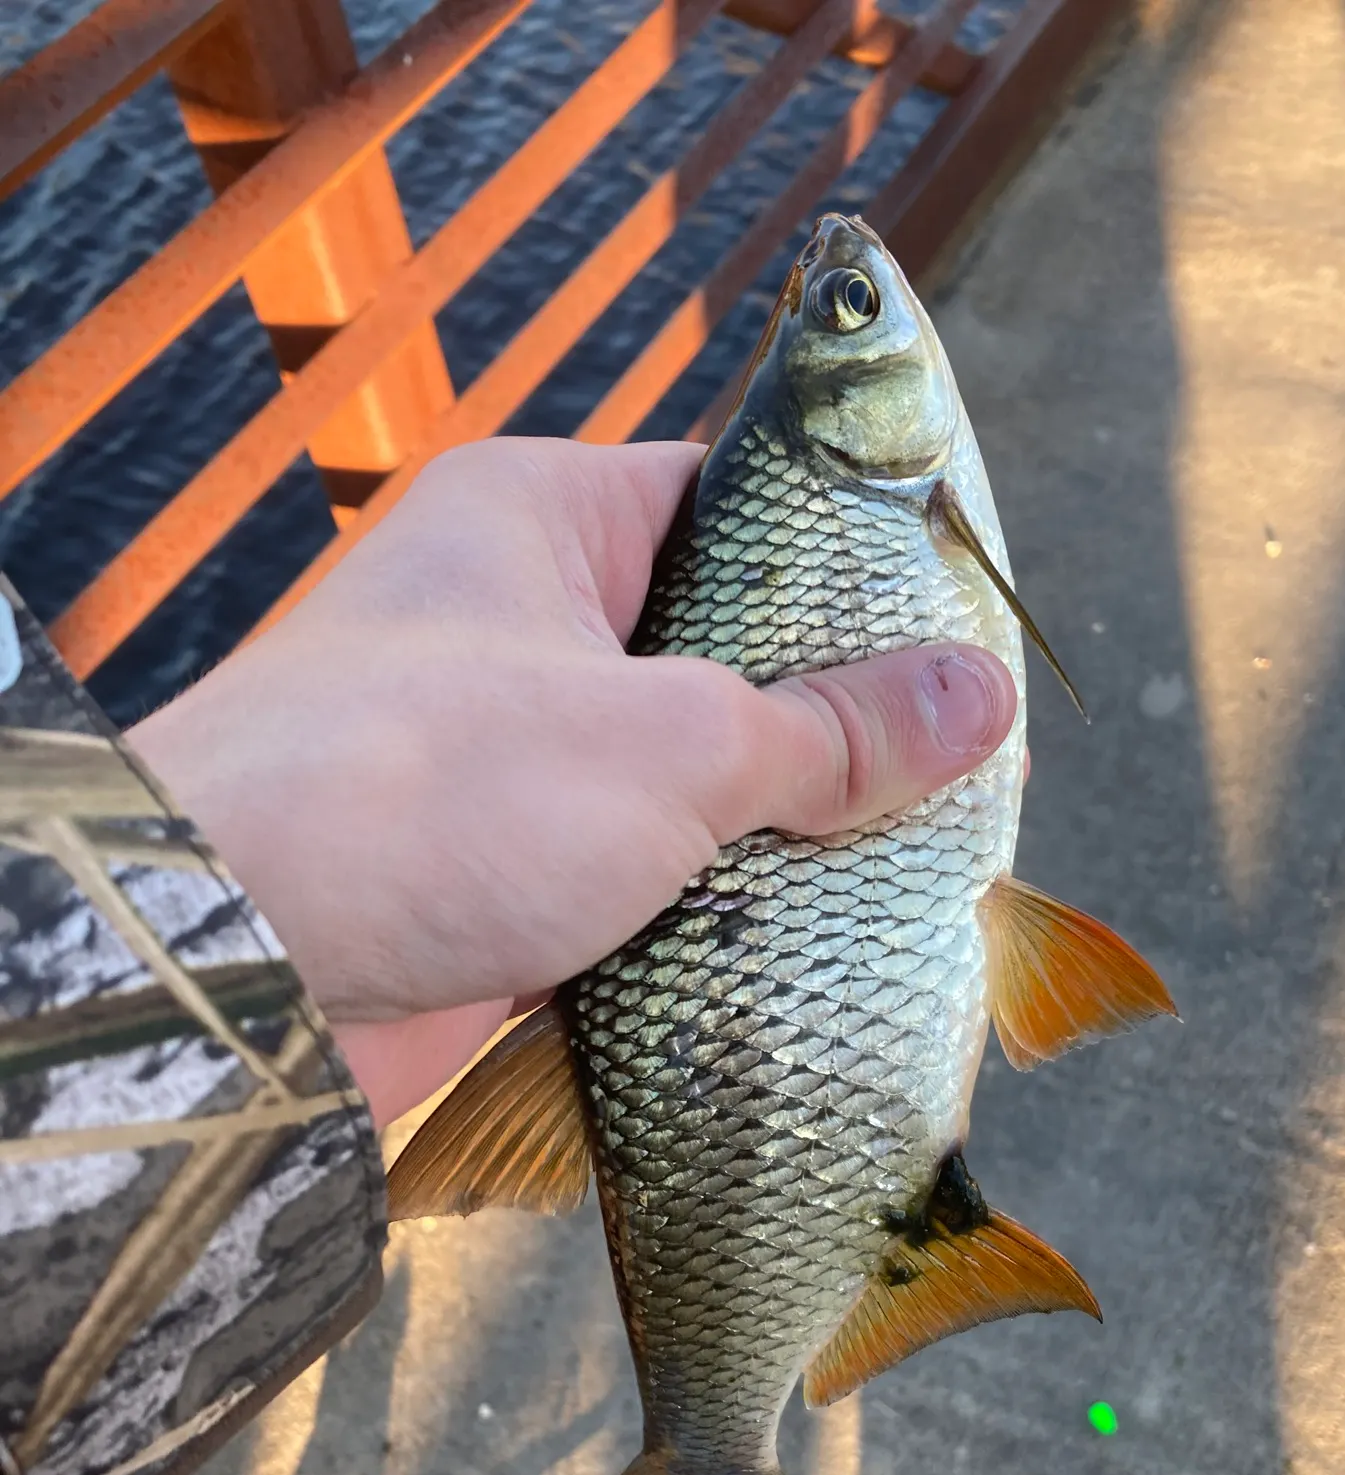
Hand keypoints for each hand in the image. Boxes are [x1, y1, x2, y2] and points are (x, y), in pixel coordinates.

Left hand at [128, 439, 1018, 1127]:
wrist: (232, 972)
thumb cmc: (439, 789)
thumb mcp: (673, 742)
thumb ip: (831, 728)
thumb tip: (982, 699)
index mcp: (548, 519)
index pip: (734, 503)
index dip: (850, 559)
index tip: (953, 618)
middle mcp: (524, 618)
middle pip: (724, 646)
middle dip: (832, 710)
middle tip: (958, 752)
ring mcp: (514, 746)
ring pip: (689, 766)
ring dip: (780, 816)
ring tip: (915, 843)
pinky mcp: (507, 860)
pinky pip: (644, 860)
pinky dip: (715, 893)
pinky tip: (813, 922)